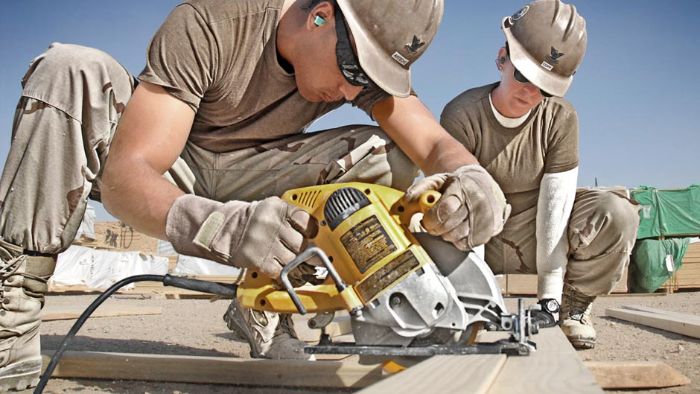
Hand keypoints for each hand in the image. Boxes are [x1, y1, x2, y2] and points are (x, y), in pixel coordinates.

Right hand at [166, 195, 317, 278]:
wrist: (220, 230)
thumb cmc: (248, 220)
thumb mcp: (269, 210)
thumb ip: (289, 218)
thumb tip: (312, 234)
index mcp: (277, 208)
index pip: (306, 220)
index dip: (311, 230)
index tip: (310, 234)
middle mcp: (272, 224)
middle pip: (301, 243)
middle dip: (302, 248)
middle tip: (298, 249)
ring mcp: (265, 243)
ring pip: (293, 259)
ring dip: (290, 261)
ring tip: (282, 256)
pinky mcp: (259, 260)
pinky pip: (280, 271)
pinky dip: (280, 270)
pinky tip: (273, 263)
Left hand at [405, 164, 510, 249]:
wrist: (479, 180)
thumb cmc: (456, 182)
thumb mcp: (436, 180)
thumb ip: (420, 189)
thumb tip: (407, 200)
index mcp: (465, 187)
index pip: (446, 210)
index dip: (432, 219)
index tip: (425, 220)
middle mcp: (480, 201)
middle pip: (452, 228)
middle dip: (437, 229)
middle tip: (433, 225)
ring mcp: (490, 216)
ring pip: (462, 237)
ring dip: (449, 235)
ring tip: (447, 226)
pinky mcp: (495, 228)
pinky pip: (473, 243)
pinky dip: (461, 240)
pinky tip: (459, 230)